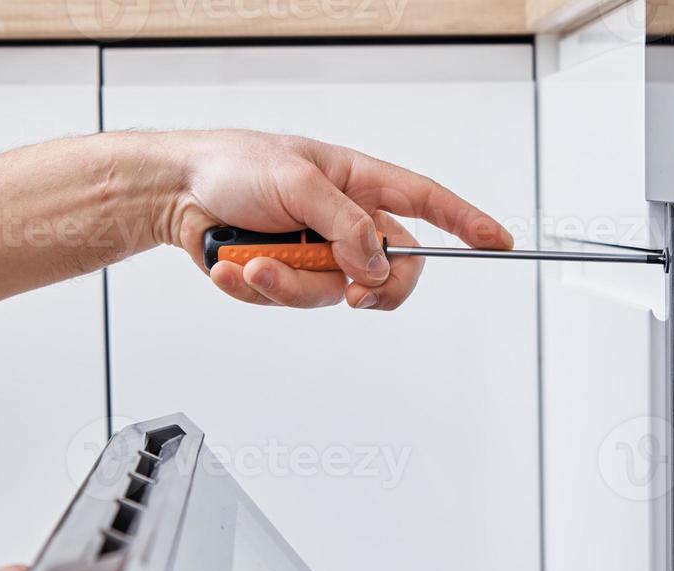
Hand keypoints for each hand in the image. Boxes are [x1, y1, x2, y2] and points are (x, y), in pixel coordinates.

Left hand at [155, 130, 513, 310]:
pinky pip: (290, 301)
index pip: (426, 204)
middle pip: (391, 272)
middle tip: (355, 290)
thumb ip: (344, 223)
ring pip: (332, 295)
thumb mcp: (297, 181)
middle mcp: (345, 222)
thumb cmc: (233, 166)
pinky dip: (258, 287)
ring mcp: (317, 254)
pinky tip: (235, 266)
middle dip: (373, 289)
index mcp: (358, 183)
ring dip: (288, 282)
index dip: (466, 223)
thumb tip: (374, 263)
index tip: (496, 241)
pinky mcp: (287, 279)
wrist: (177, 194)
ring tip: (254, 261)